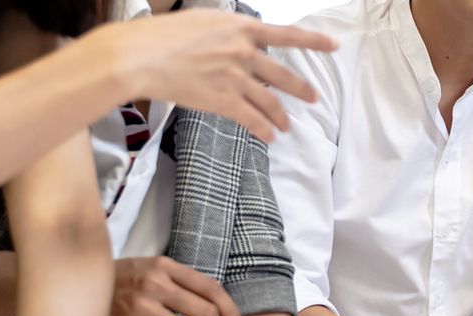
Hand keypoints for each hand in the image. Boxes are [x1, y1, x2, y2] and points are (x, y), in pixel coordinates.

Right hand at [80, 9, 337, 141]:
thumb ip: (225, 32)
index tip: (334, 46)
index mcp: (240, 27)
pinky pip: (253, 120)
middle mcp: (244, 52)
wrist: (138, 56)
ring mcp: (236, 77)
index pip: (286, 34)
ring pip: (271, 101)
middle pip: (283, 75)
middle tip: (313, 98)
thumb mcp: (201, 20)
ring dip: (281, 116)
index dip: (313, 41)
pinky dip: (264, 130)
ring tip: (287, 126)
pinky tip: (270, 138)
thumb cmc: (160, 35)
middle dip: (301, 90)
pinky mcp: (224, 100)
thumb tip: (237, 41)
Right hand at [107, 257, 241, 315]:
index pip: (210, 287)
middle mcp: (155, 284)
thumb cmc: (121, 280)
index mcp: (165, 267)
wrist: (76, 286)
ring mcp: (139, 307)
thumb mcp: (150, 269)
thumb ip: (178, 281)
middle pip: (204, 313)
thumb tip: (214, 306)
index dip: (229, 309)